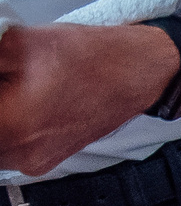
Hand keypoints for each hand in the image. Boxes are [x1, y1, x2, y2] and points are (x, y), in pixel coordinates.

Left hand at [0, 17, 180, 177]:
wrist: (141, 72)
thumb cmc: (87, 55)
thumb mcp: (16, 43)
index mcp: (9, 126)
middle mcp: (19, 155)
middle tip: (4, 79)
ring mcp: (32, 163)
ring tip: (9, 87)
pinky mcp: (43, 161)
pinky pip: (6, 150)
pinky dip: (3, 128)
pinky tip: (13, 102)